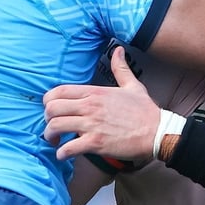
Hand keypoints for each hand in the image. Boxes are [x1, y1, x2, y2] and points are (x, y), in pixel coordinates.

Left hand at [43, 46, 159, 161]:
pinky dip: (61, 153)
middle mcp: (90, 106)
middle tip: (52, 126)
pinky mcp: (96, 143)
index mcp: (95, 92)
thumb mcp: (132, 85)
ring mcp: (92, 125)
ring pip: (55, 127)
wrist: (157, 132)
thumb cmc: (144, 111)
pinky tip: (64, 154)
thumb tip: (118, 50)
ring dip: (50, 136)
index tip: (52, 110)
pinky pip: (68, 148)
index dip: (48, 101)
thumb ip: (120, 68)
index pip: (59, 91)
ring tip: (55, 142)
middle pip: (51, 108)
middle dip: (47, 119)